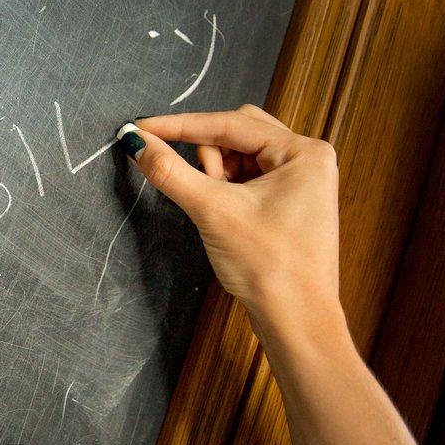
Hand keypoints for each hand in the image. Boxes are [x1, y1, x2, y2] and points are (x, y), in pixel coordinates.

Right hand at [118, 105, 341, 343]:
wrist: (296, 321)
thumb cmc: (272, 268)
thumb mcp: (212, 211)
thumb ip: (170, 171)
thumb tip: (137, 143)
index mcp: (303, 151)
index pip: (228, 123)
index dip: (179, 125)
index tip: (141, 127)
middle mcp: (306, 159)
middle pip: (235, 135)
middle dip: (207, 160)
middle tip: (203, 192)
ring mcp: (298, 181)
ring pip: (236, 158)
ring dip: (215, 178)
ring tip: (220, 213)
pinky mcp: (287, 202)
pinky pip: (244, 179)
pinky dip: (224, 192)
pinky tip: (226, 218)